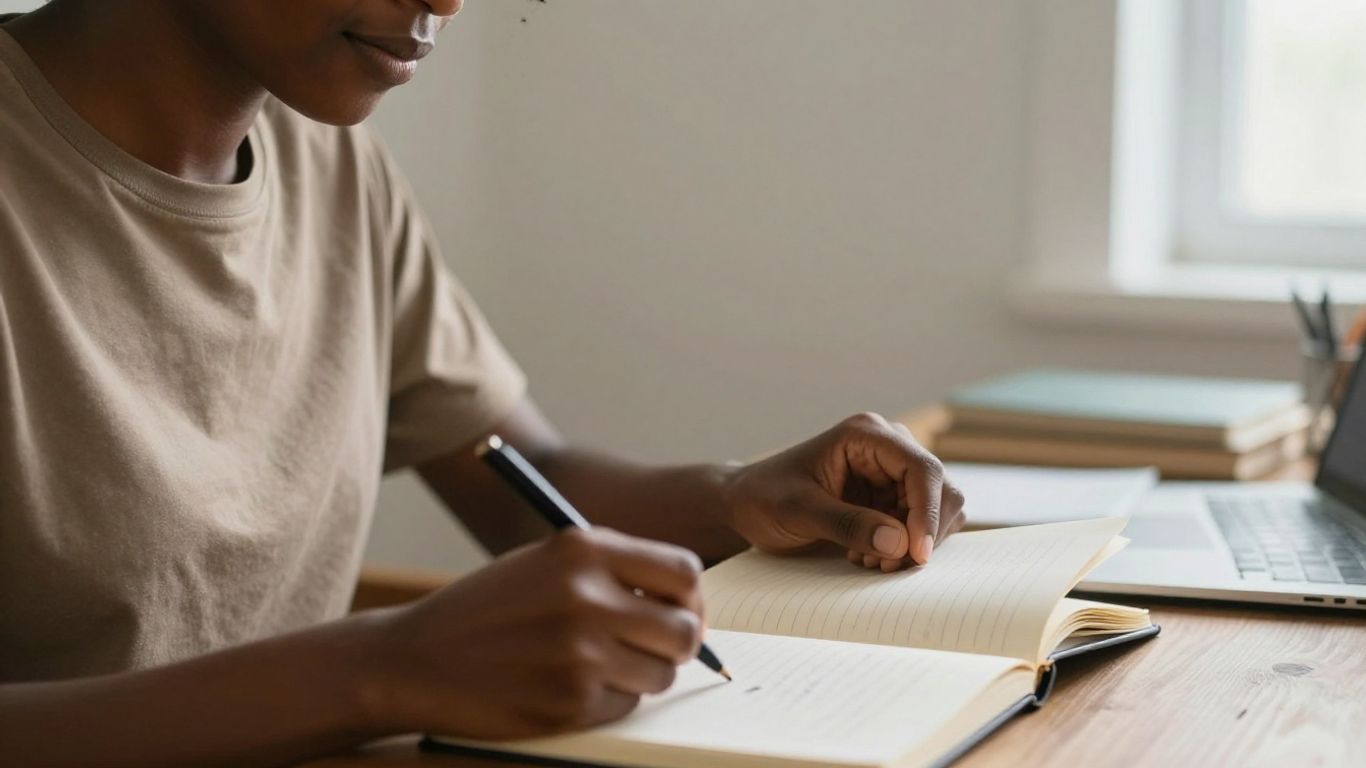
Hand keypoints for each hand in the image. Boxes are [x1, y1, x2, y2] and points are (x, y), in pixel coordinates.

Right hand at [356, 528, 703, 739]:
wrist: (414, 660)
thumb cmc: (486, 610)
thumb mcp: (545, 563)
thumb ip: (612, 571)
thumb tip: (685, 602)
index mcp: (583, 549)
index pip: (684, 572)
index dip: (690, 599)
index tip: (680, 611)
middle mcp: (587, 596)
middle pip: (684, 630)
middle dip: (678, 645)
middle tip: (656, 649)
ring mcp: (580, 652)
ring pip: (660, 674)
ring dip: (640, 675)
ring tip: (596, 664)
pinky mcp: (570, 701)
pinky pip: (624, 706)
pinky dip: (607, 701)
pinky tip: (566, 685)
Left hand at [722, 412, 965, 570]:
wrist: (745, 506)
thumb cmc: (763, 498)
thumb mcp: (798, 511)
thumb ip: (847, 524)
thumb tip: (900, 543)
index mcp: (866, 435)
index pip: (921, 469)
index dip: (927, 512)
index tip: (917, 554)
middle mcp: (888, 448)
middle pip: (940, 489)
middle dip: (921, 533)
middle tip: (885, 566)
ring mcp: (892, 473)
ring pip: (937, 510)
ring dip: (913, 543)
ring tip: (869, 562)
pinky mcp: (890, 498)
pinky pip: (920, 525)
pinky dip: (904, 547)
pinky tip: (867, 557)